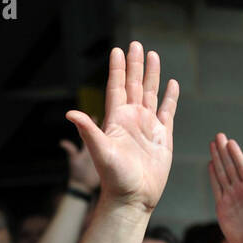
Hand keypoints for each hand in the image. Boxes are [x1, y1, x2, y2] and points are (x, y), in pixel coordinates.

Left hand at [66, 42, 178, 211]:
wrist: (134, 199)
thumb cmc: (116, 179)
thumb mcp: (101, 152)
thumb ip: (88, 131)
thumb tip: (70, 113)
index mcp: (117, 120)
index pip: (116, 88)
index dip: (117, 69)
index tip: (117, 50)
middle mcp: (132, 120)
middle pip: (133, 85)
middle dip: (135, 65)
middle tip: (135, 44)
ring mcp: (147, 127)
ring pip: (150, 94)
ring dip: (151, 75)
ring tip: (154, 55)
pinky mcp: (162, 137)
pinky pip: (167, 112)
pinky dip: (170, 98)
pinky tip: (172, 85)